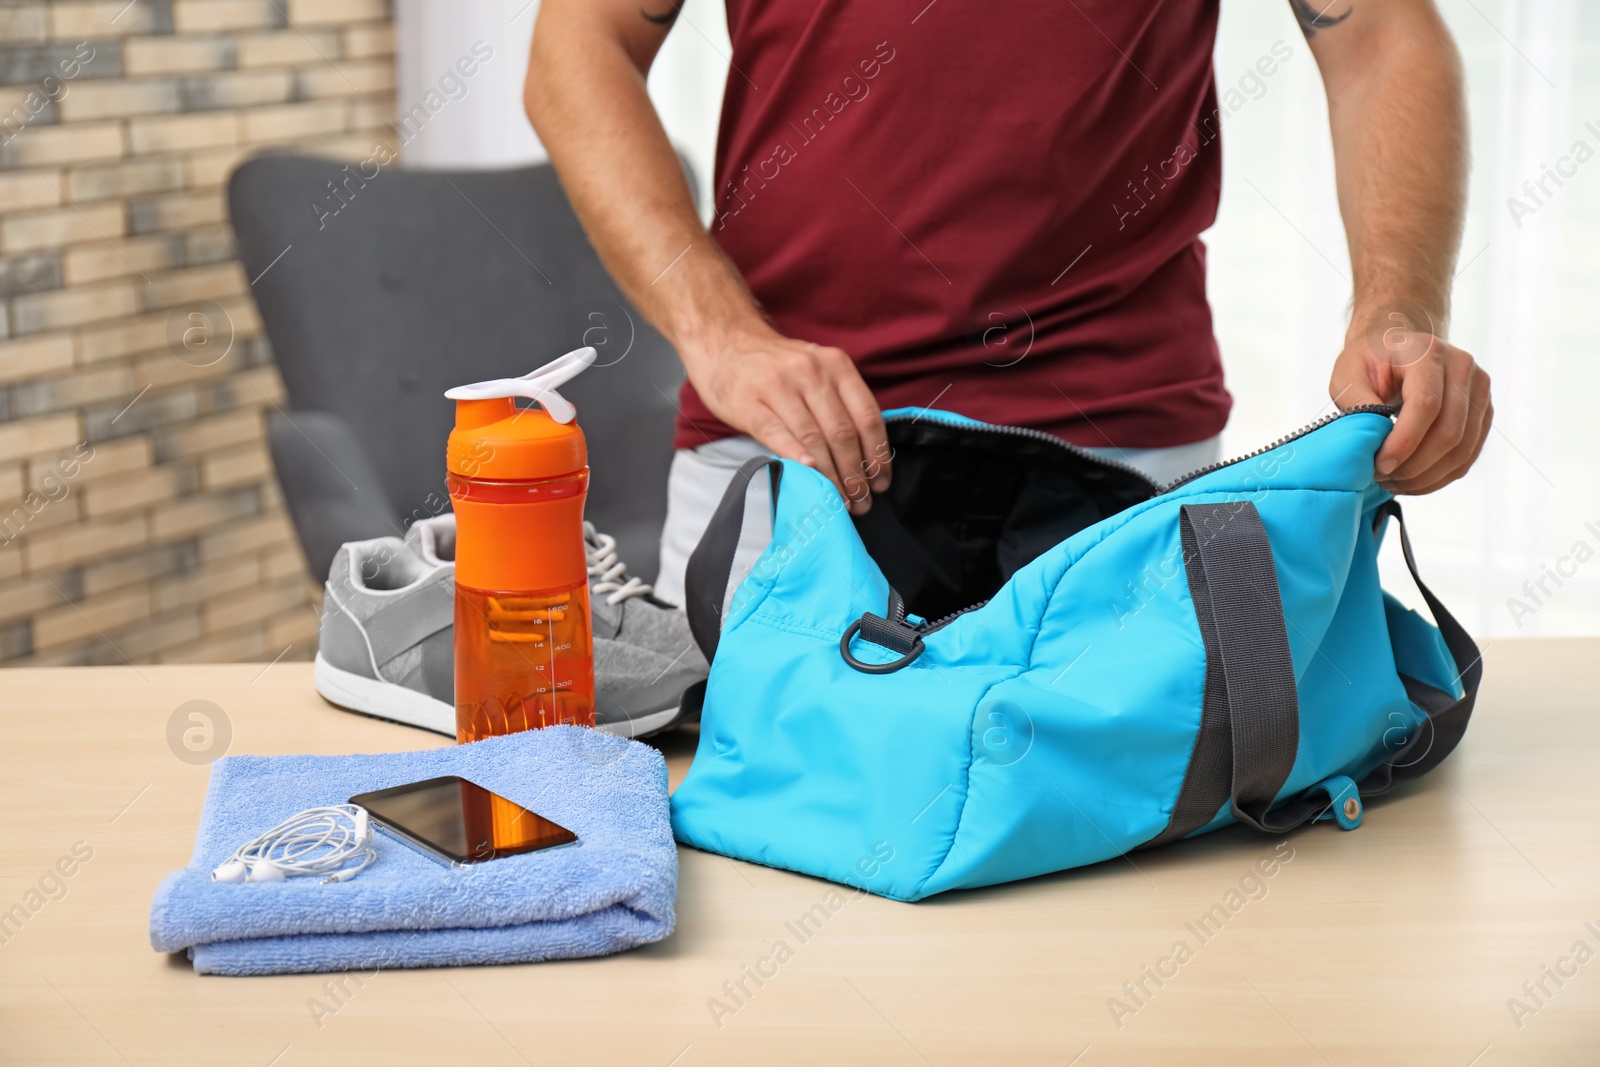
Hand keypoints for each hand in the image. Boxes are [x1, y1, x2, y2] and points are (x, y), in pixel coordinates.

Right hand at [685, 327, 891, 513]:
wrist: (726, 343)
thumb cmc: (778, 368)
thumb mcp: (818, 370)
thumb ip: (841, 402)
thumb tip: (867, 456)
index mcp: (836, 365)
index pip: (867, 416)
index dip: (877, 455)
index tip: (881, 482)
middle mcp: (811, 372)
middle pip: (842, 432)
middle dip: (855, 473)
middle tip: (860, 501)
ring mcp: (778, 386)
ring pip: (813, 439)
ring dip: (830, 476)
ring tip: (838, 500)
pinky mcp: (749, 402)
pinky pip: (777, 434)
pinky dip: (796, 456)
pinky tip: (808, 474)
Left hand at [1328, 312, 1491, 494]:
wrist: (1397, 344)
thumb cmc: (1369, 360)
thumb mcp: (1348, 375)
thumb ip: (1359, 406)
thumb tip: (1373, 445)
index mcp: (1428, 352)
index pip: (1426, 404)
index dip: (1405, 442)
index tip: (1380, 465)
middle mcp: (1462, 367)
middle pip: (1450, 431)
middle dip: (1414, 465)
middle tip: (1382, 478)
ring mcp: (1478, 390)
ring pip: (1462, 449)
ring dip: (1426, 476)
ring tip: (1393, 481)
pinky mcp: (1482, 412)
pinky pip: (1467, 455)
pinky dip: (1440, 476)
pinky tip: (1412, 480)